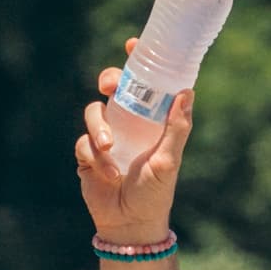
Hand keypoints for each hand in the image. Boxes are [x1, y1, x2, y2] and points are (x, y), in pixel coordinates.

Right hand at [75, 68, 191, 245]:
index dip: (137, 62)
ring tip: (109, 148)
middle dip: (109, 80)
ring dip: (100, 128)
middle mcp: (126, 123)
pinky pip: (83, 144)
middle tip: (110, 86)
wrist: (131, 225)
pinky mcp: (86, 156)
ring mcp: (104, 138)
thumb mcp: (170, 160)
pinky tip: (107, 174)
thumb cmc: (156, 192)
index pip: (143, 83)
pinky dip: (94, 156)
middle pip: (111, 88)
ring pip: (93, 113)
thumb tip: (187, 92)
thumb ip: (177, 128)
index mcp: (148, 119)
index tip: (133, 44)